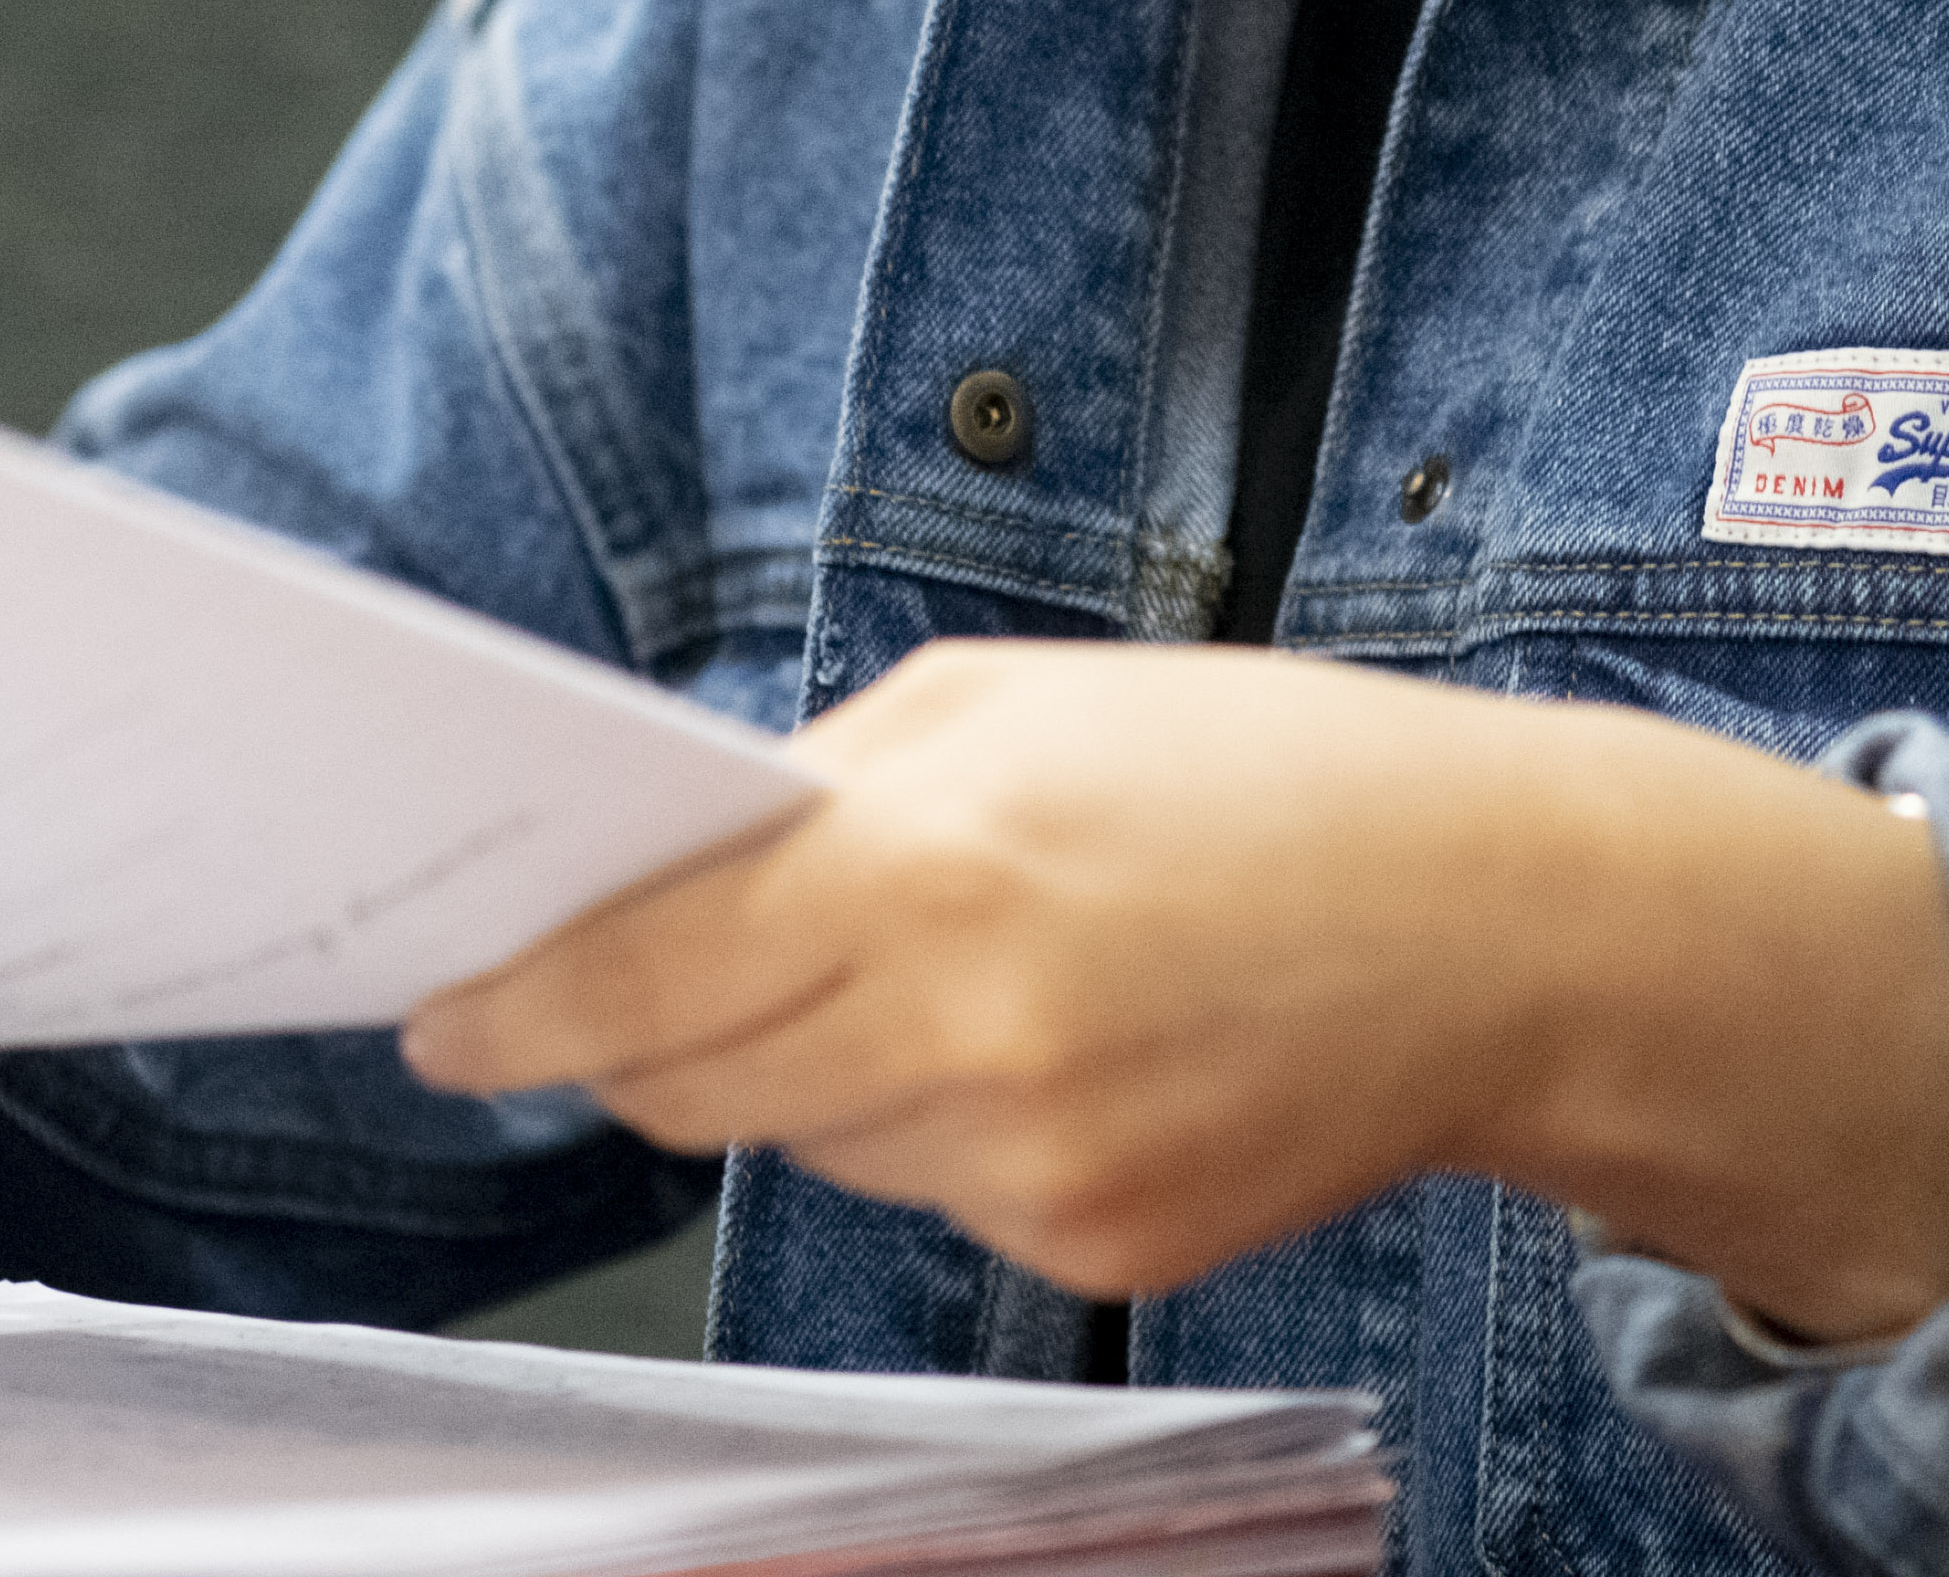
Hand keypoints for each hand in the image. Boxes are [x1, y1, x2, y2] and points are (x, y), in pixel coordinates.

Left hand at [398, 640, 1948, 1332]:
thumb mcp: (1024, 700)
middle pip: (689, 1083)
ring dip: (813, 1064)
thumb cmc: (1270, 774)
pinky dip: (939, 1121)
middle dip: (641, 1031)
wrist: (1506, 926)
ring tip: (946, 965)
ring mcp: (1031, 1167)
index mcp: (935, 867)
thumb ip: (830, 787)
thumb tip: (674, 872)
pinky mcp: (1090, 1248)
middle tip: (637, 980)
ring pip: (806, 1142)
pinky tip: (1053, 1038)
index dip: (515, 1005)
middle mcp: (968, 1037)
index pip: (638, 973)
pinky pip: (927, 1195)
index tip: (442, 1013)